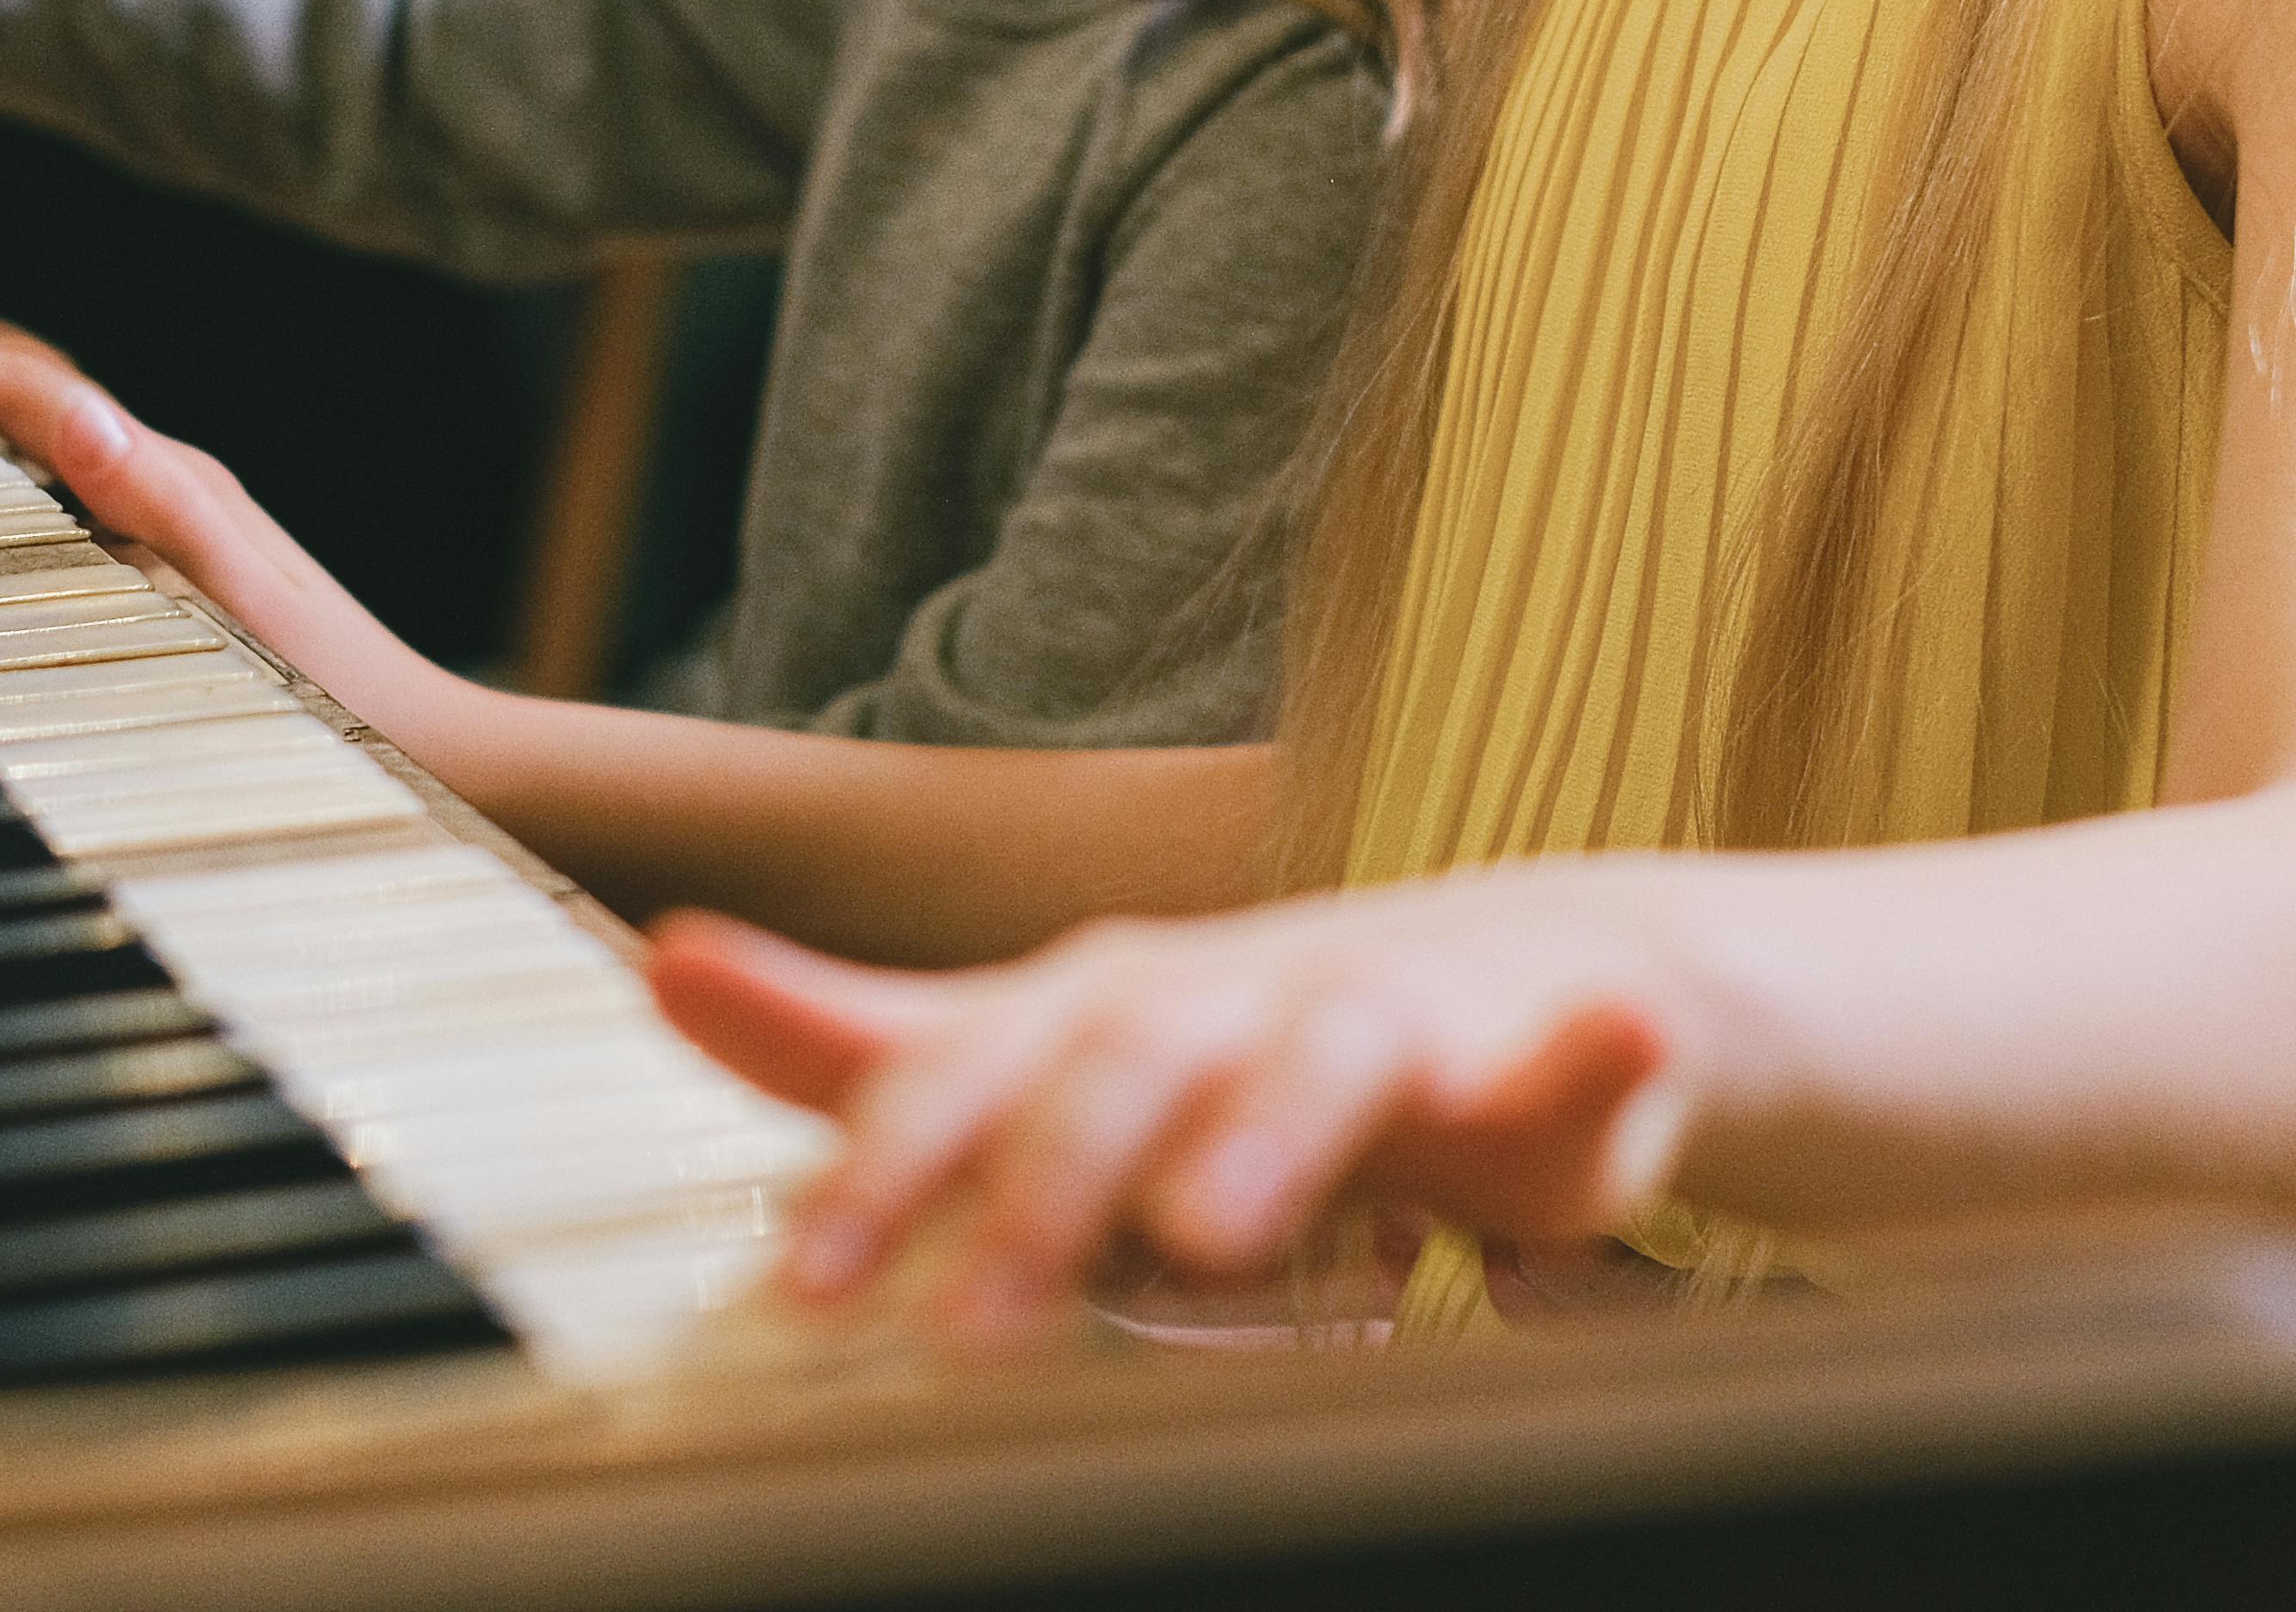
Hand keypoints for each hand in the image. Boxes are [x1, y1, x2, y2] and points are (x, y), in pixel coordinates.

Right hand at [0, 315, 456, 741]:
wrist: (430, 751)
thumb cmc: (334, 694)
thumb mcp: (239, 596)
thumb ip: (158, 500)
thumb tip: (78, 411)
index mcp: (164, 475)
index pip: (22, 386)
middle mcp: (161, 475)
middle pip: (22, 378)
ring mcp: (164, 509)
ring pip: (34, 418)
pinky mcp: (165, 552)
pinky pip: (52, 472)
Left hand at [647, 879, 1699, 1348]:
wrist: (1507, 974)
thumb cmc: (1241, 1042)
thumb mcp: (1044, 1042)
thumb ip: (864, 1032)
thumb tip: (671, 967)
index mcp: (1109, 1005)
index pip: (971, 1070)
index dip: (884, 1173)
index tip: (797, 1291)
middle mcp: (1237, 997)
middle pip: (1127, 1070)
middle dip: (1046, 1194)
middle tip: (971, 1328)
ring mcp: (1394, 1017)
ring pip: (1330, 1060)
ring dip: (1270, 1135)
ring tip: (1216, 1230)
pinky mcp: (1548, 1059)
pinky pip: (1590, 1051)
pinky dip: (1603, 1051)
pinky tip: (1624, 1049)